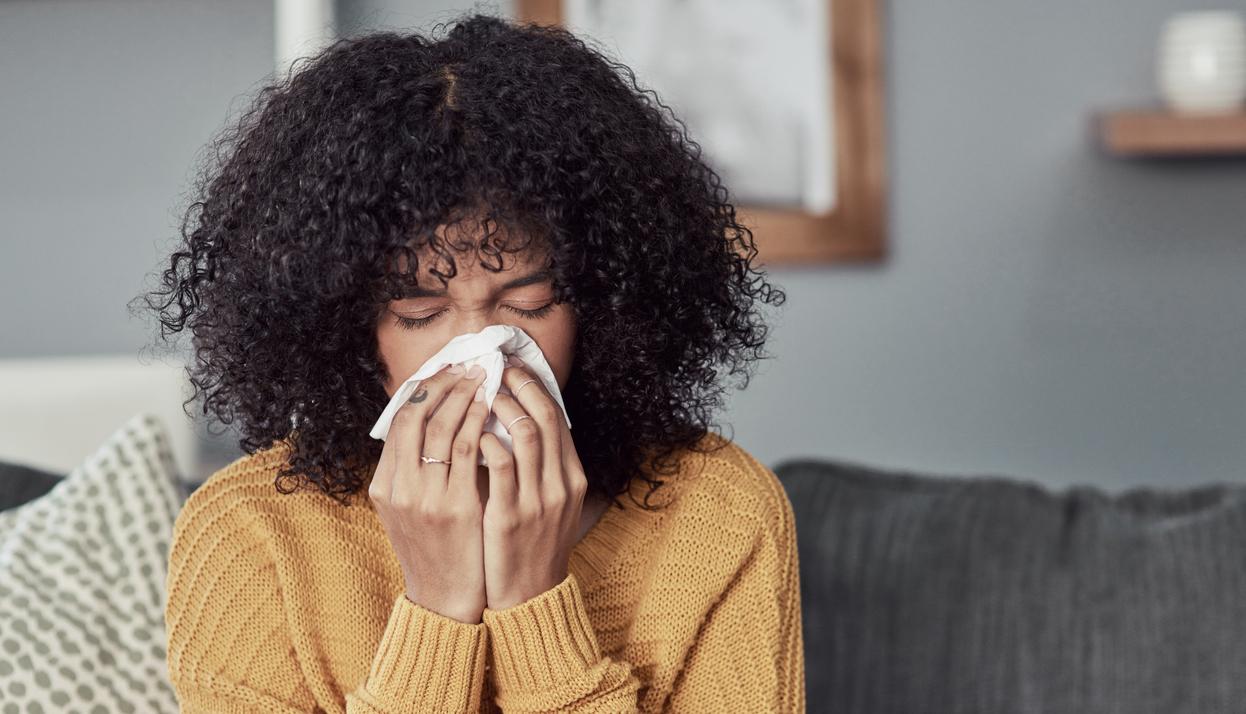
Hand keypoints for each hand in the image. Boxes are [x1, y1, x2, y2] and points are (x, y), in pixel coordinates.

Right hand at [368, 362, 489, 623]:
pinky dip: (478, 423)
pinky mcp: (454, 508)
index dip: (424, 389)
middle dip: (444, 384)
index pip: (399, 420)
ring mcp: (424, 498)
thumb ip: (413, 471)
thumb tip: (432, 423)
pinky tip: (492, 409)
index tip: (447, 370)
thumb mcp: (409, 509)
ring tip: (484, 378)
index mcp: (384, 485)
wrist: (444, 599)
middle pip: (415, 416)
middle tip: (469, 365)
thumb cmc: (435, 550)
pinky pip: (466, 451)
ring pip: (440, 427)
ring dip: (464, 396)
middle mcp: (398, 488)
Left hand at [479, 356, 587, 609]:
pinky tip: (470, 434)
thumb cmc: (531, 544)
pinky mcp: (511, 517)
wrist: (529, 596)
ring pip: (527, 434)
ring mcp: (538, 501)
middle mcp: (561, 484)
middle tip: (493, 367)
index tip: (512, 366)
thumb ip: (541, 466)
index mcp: (572, 477)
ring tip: (480, 393)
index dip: (535, 385)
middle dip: (518, 385)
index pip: (558, 416)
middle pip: (546, 416)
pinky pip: (500, 467)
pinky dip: (486, 442)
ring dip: (501, 406)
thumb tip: (519, 422)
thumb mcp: (549, 503)